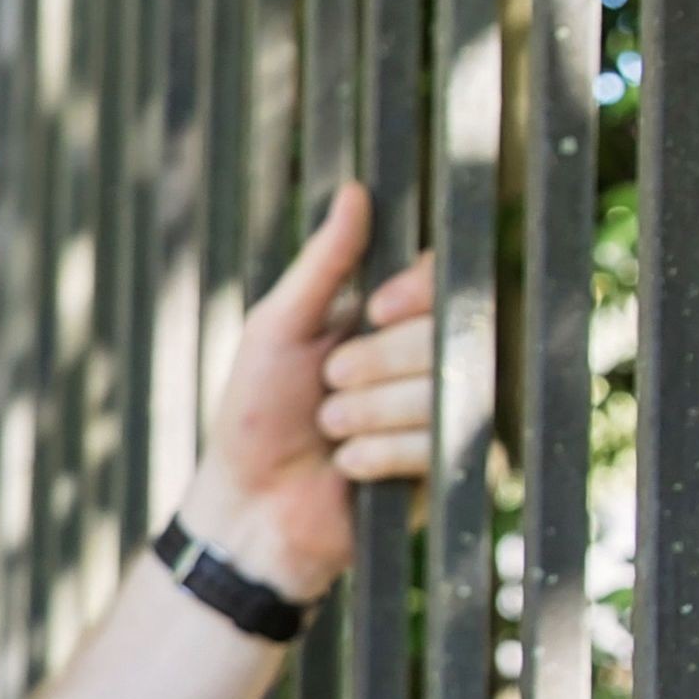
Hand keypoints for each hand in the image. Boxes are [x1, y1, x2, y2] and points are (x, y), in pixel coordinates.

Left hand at [182, 183, 435, 609]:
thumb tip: (356, 191)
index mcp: (390, 320)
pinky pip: (436, 444)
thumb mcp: (279, 328)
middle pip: (441, 335)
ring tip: (330, 434)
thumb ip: (323, 264)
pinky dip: (378, 456)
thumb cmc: (255, 413)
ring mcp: (441, 416)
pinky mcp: (448, 471)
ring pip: (436, 392)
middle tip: (327, 389)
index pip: (442, 280)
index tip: (376, 309)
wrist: (250, 508)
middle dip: (370, 365)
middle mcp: (425, 362)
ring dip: (365, 416)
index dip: (416, 293)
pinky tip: (348, 469)